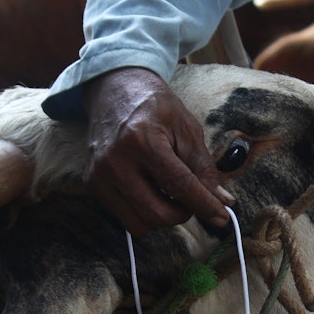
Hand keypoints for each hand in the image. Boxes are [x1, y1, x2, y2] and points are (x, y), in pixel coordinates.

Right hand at [82, 67, 232, 235]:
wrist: (115, 90)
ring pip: (140, 223)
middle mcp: (116, 160)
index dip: (204, 205)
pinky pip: (124, 217)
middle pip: (157, 213)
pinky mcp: (91, 184)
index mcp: (144, 140)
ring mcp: (100, 174)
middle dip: (182, 214)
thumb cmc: (155, 108)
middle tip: (192, 200)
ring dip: (162, 217)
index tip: (222, 217)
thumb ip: (204, 168)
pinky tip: (150, 192)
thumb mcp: (187, 129)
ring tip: (169, 194)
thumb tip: (222, 201)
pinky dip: (143, 213)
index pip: (179, 185)